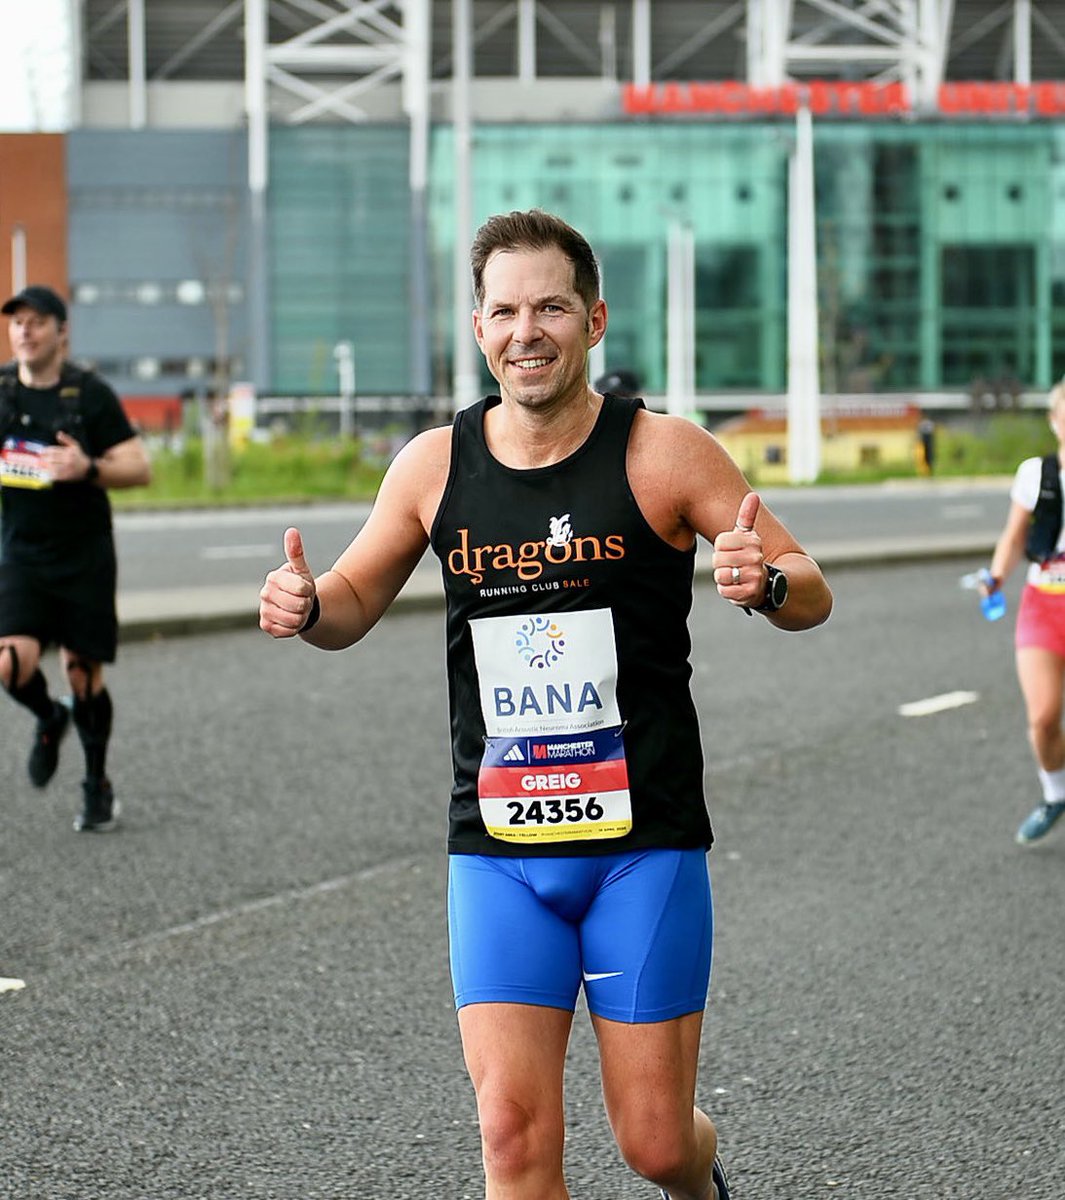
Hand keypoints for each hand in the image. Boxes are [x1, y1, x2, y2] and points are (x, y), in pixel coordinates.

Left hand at [41, 431, 90, 482]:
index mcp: (68, 452)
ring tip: (39, 466)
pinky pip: (55, 475)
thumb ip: (66, 439)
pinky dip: (49, 474)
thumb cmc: (80, 457)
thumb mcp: (75, 446)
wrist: (89, 470)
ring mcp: (67, 469)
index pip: (53, 450)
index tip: (40, 453)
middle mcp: (68, 460)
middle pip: (51, 459)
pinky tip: (46, 473)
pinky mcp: (67, 476)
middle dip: (43, 459)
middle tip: (38, 460)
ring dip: (44, 467)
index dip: (45, 451)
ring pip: (52, 467)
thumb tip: (58, 433)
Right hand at [260, 527, 316, 637]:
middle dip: (306, 605)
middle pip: (299, 605)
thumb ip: (296, 552)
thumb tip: (292, 531)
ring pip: (294, 620)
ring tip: (298, 610)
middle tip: (302, 600)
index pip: (301, 589)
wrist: (297, 606)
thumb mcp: (301, 570)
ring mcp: (264, 610)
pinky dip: (294, 628)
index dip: (308, 590)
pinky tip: (291, 620)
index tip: (304, 589)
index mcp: (273, 577)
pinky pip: (288, 631)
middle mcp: (264, 593)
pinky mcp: (266, 626)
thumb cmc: (300, 585)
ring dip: (301, 617)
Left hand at [712, 492, 766, 607]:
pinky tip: (736, 588)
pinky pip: (725, 591)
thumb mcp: (748, 537)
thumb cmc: (749, 557)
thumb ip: (747, 517)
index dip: (721, 549)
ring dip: (724, 578)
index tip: (730, 551)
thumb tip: (753, 495)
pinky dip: (727, 591)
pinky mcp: (751, 593)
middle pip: (718, 559)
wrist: (767, 584)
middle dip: (720, 565)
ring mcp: (754, 575)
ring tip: (735, 577)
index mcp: (753, 541)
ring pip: (721, 575)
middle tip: (731, 566)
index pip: (721, 542)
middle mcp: (756, 557)